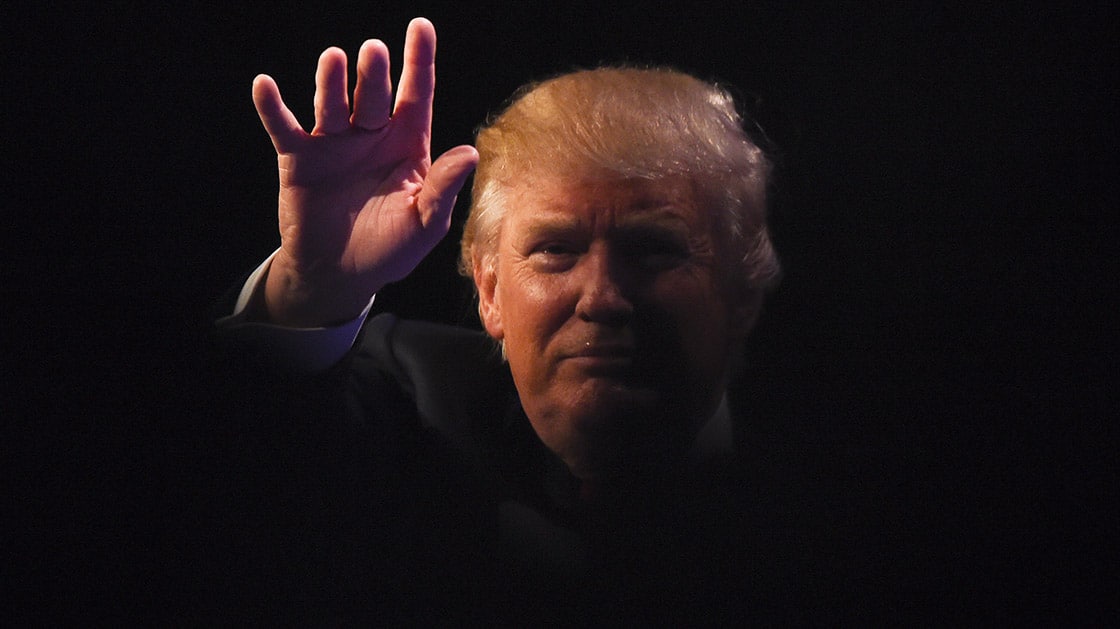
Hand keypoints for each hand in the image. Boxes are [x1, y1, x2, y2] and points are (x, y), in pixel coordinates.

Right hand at [252, 18, 477, 326]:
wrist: (340, 275)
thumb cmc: (390, 249)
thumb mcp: (424, 224)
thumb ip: (443, 188)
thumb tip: (469, 152)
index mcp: (407, 145)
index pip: (416, 95)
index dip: (419, 61)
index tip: (420, 27)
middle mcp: (371, 135)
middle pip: (374, 96)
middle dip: (373, 74)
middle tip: (373, 53)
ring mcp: (334, 144)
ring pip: (332, 104)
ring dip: (331, 82)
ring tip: (333, 59)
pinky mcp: (299, 159)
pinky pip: (284, 128)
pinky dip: (273, 107)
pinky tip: (264, 85)